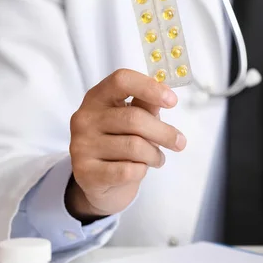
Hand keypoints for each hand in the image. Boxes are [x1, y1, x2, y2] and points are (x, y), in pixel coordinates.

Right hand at [66, 69, 186, 222]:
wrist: (96, 181)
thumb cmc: (118, 143)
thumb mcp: (130, 120)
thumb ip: (144, 106)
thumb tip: (164, 95)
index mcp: (97, 98)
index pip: (121, 80)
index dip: (149, 87)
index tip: (172, 101)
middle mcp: (84, 118)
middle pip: (134, 118)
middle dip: (164, 132)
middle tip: (180, 142)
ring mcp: (82, 145)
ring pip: (134, 147)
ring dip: (155, 155)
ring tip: (158, 159)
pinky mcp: (85, 172)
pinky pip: (128, 170)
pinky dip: (141, 171)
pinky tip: (140, 169)